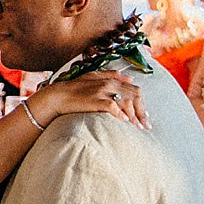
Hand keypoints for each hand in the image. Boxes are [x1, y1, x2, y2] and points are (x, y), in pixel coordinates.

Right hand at [27, 71, 147, 128]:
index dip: (142, 104)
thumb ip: (112, 75)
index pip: (134, 90)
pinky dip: (121, 115)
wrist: (58, 96)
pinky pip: (114, 107)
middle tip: (145, 125)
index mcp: (110, 79)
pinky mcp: (96, 101)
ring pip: (126, 102)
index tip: (144, 116)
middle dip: (142, 112)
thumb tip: (130, 78)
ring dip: (134, 116)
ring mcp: (103, 92)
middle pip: (134, 96)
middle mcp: (109, 84)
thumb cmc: (75, 88)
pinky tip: (125, 122)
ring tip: (138, 128)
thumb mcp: (93, 77)